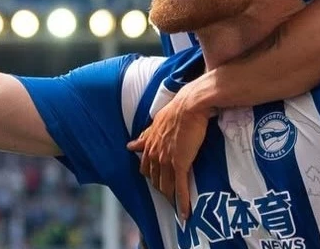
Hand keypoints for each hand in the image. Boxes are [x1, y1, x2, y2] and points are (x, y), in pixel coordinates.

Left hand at [126, 83, 209, 220]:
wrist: (189, 106)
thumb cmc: (176, 110)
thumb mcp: (156, 123)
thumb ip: (144, 137)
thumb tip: (129, 145)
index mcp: (149, 145)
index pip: (146, 169)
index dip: (152, 178)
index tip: (159, 183)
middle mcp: (155, 155)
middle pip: (156, 180)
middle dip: (162, 190)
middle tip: (170, 198)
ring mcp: (167, 161)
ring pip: (167, 187)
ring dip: (171, 199)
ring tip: (177, 208)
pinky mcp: (181, 164)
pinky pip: (181, 188)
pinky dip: (182, 202)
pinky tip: (185, 213)